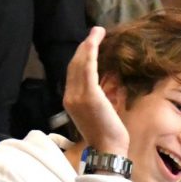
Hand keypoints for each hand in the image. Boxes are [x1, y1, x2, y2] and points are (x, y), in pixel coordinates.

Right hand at [63, 27, 129, 155]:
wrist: (107, 149)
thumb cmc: (107, 133)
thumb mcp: (100, 111)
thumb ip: (100, 96)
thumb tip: (110, 83)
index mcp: (71, 100)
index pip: (73, 73)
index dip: (81, 56)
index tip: (90, 44)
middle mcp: (70, 96)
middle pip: (74, 65)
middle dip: (84, 46)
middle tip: (95, 32)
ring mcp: (78, 96)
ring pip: (80, 63)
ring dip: (88, 45)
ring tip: (97, 32)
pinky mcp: (89, 95)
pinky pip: (88, 68)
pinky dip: (91, 52)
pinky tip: (95, 42)